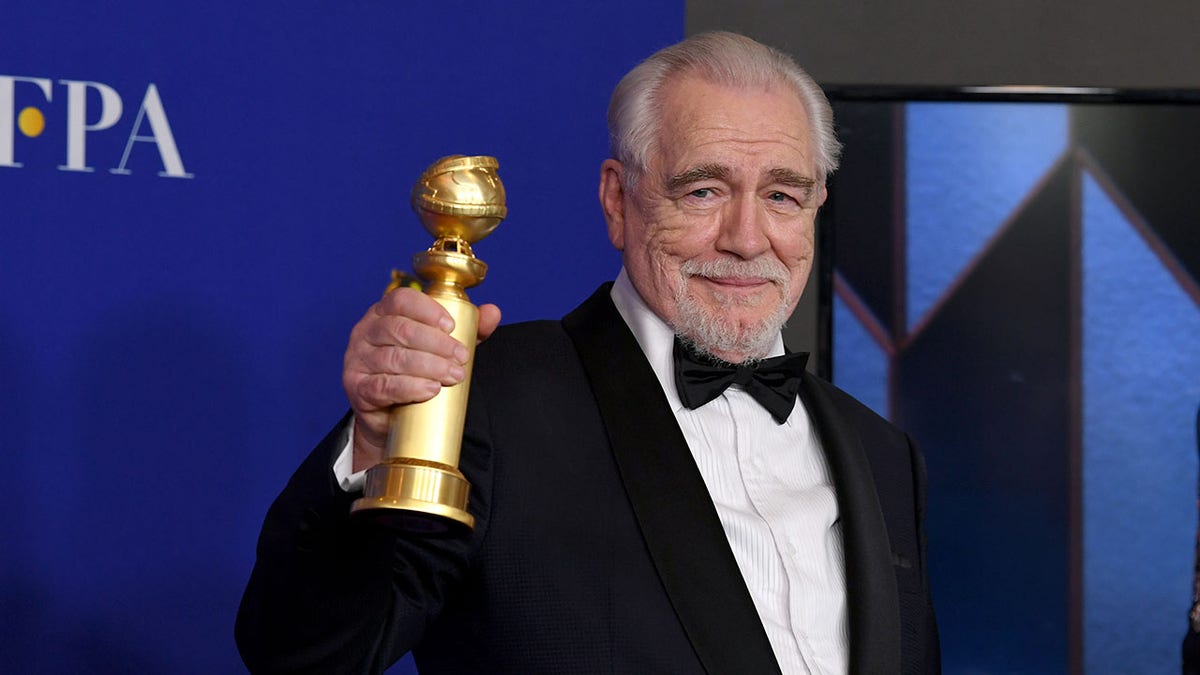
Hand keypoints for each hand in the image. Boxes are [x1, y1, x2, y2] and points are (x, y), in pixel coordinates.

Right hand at [342, 287, 500, 472]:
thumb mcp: (442, 348)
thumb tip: (493, 312)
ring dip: (429, 366)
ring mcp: (357, 360)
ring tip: (454, 375)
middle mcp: (366, 332)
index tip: (452, 326)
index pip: (401, 299)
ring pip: (394, 358)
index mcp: (383, 313)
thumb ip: (468, 330)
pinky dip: (409, 387)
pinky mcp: (357, 388)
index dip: (428, 310)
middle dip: (436, 343)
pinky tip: (430, 389)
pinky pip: (383, 386)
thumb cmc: (415, 372)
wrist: (389, 416)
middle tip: (461, 357)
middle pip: (400, 329)